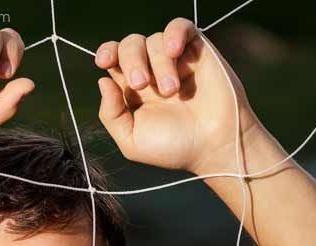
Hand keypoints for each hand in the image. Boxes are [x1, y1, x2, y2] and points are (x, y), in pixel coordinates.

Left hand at [95, 18, 261, 175]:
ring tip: (172, 91)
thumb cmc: (174, 148)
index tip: (104, 61)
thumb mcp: (132, 141)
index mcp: (133, 90)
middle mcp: (152, 71)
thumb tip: (102, 80)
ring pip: (155, 40)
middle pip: (131, 45)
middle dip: (131, 61)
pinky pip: (180, 27)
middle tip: (142, 85)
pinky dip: (174, 34)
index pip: (114, 59)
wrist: (213, 145)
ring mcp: (174, 60)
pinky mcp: (196, 50)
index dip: (107, 53)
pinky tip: (174, 51)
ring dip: (160, 65)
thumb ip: (111, 114)